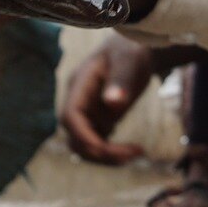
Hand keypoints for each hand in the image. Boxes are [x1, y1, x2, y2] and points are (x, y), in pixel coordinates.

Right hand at [59, 34, 160, 164]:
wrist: (134, 49)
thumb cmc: (131, 51)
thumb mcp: (129, 62)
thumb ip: (120, 81)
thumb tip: (112, 102)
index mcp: (80, 85)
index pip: (70, 116)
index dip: (83, 136)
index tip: (106, 148)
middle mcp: (79, 102)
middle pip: (75, 137)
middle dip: (101, 151)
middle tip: (134, 153)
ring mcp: (87, 113)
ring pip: (85, 146)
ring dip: (107, 156)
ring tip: (137, 152)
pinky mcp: (97, 121)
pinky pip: (97, 144)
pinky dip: (112, 152)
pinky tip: (135, 149)